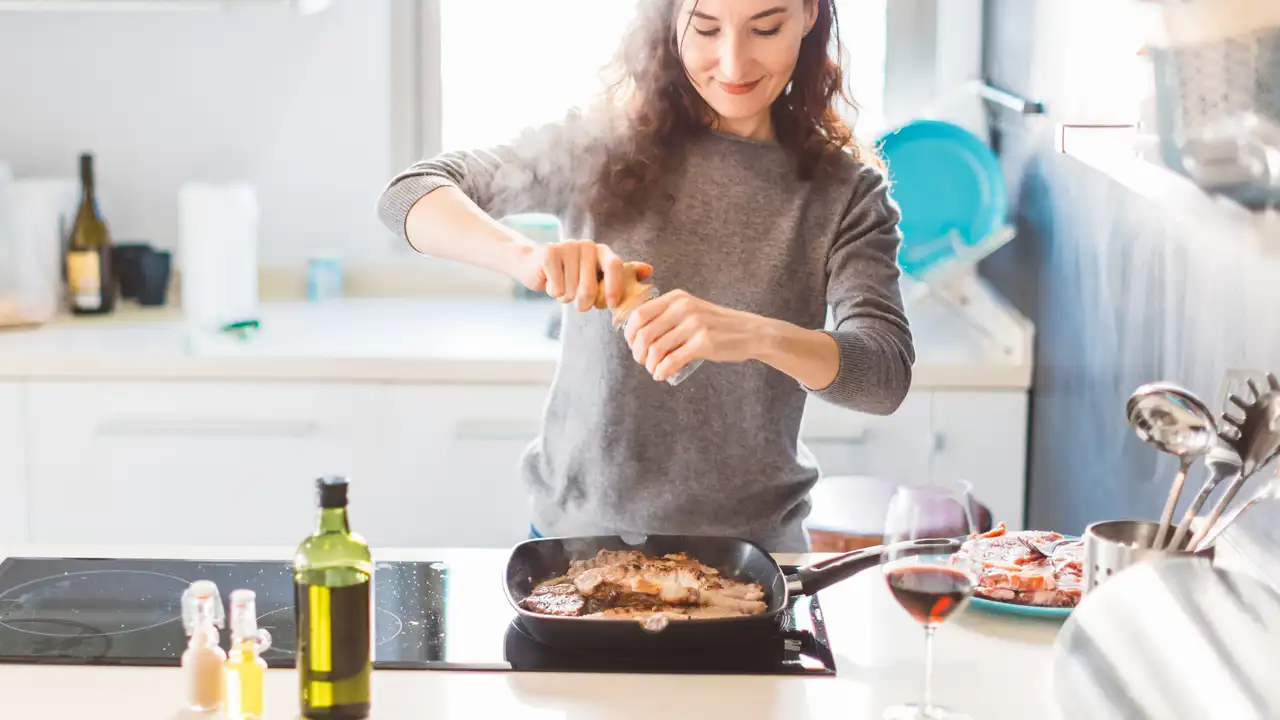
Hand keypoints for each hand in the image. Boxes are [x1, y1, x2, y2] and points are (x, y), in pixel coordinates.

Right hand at [516, 240, 652, 311]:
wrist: (536, 265)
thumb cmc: (572, 276)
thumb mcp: (598, 277)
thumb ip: (622, 276)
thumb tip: (649, 270)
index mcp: (603, 251)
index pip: (615, 266)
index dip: (614, 288)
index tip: (611, 304)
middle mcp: (587, 245)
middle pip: (590, 288)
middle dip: (584, 303)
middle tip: (579, 303)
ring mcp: (568, 246)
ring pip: (571, 291)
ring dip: (566, 298)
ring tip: (563, 287)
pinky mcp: (549, 252)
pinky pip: (556, 286)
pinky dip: (553, 292)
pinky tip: (551, 282)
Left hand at [623, 290, 763, 381]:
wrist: (751, 332)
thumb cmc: (717, 325)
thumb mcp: (691, 310)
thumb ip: (668, 315)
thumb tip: (638, 336)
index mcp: (677, 298)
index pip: (639, 314)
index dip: (630, 333)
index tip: (632, 345)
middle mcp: (684, 308)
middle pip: (644, 334)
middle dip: (638, 352)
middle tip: (643, 362)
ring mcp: (694, 325)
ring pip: (656, 349)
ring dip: (650, 364)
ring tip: (654, 369)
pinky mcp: (704, 343)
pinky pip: (672, 360)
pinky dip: (662, 371)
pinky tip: (661, 375)